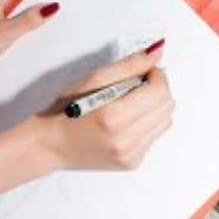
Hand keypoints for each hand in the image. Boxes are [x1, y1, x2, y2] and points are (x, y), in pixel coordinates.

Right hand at [35, 45, 173, 171]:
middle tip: (138, 85)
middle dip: (157, 90)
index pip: (159, 92)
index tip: (147, 71)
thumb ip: (127, 66)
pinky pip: (154, 136)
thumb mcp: (92, 79)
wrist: (51, 144)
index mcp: (114, 117)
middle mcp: (125, 140)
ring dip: (153, 107)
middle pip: (167, 106)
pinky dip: (146, 124)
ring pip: (165, 121)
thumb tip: (154, 55)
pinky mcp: (132, 162)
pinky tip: (126, 122)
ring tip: (130, 104)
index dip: (157, 76)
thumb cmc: (65, 111)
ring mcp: (130, 154)